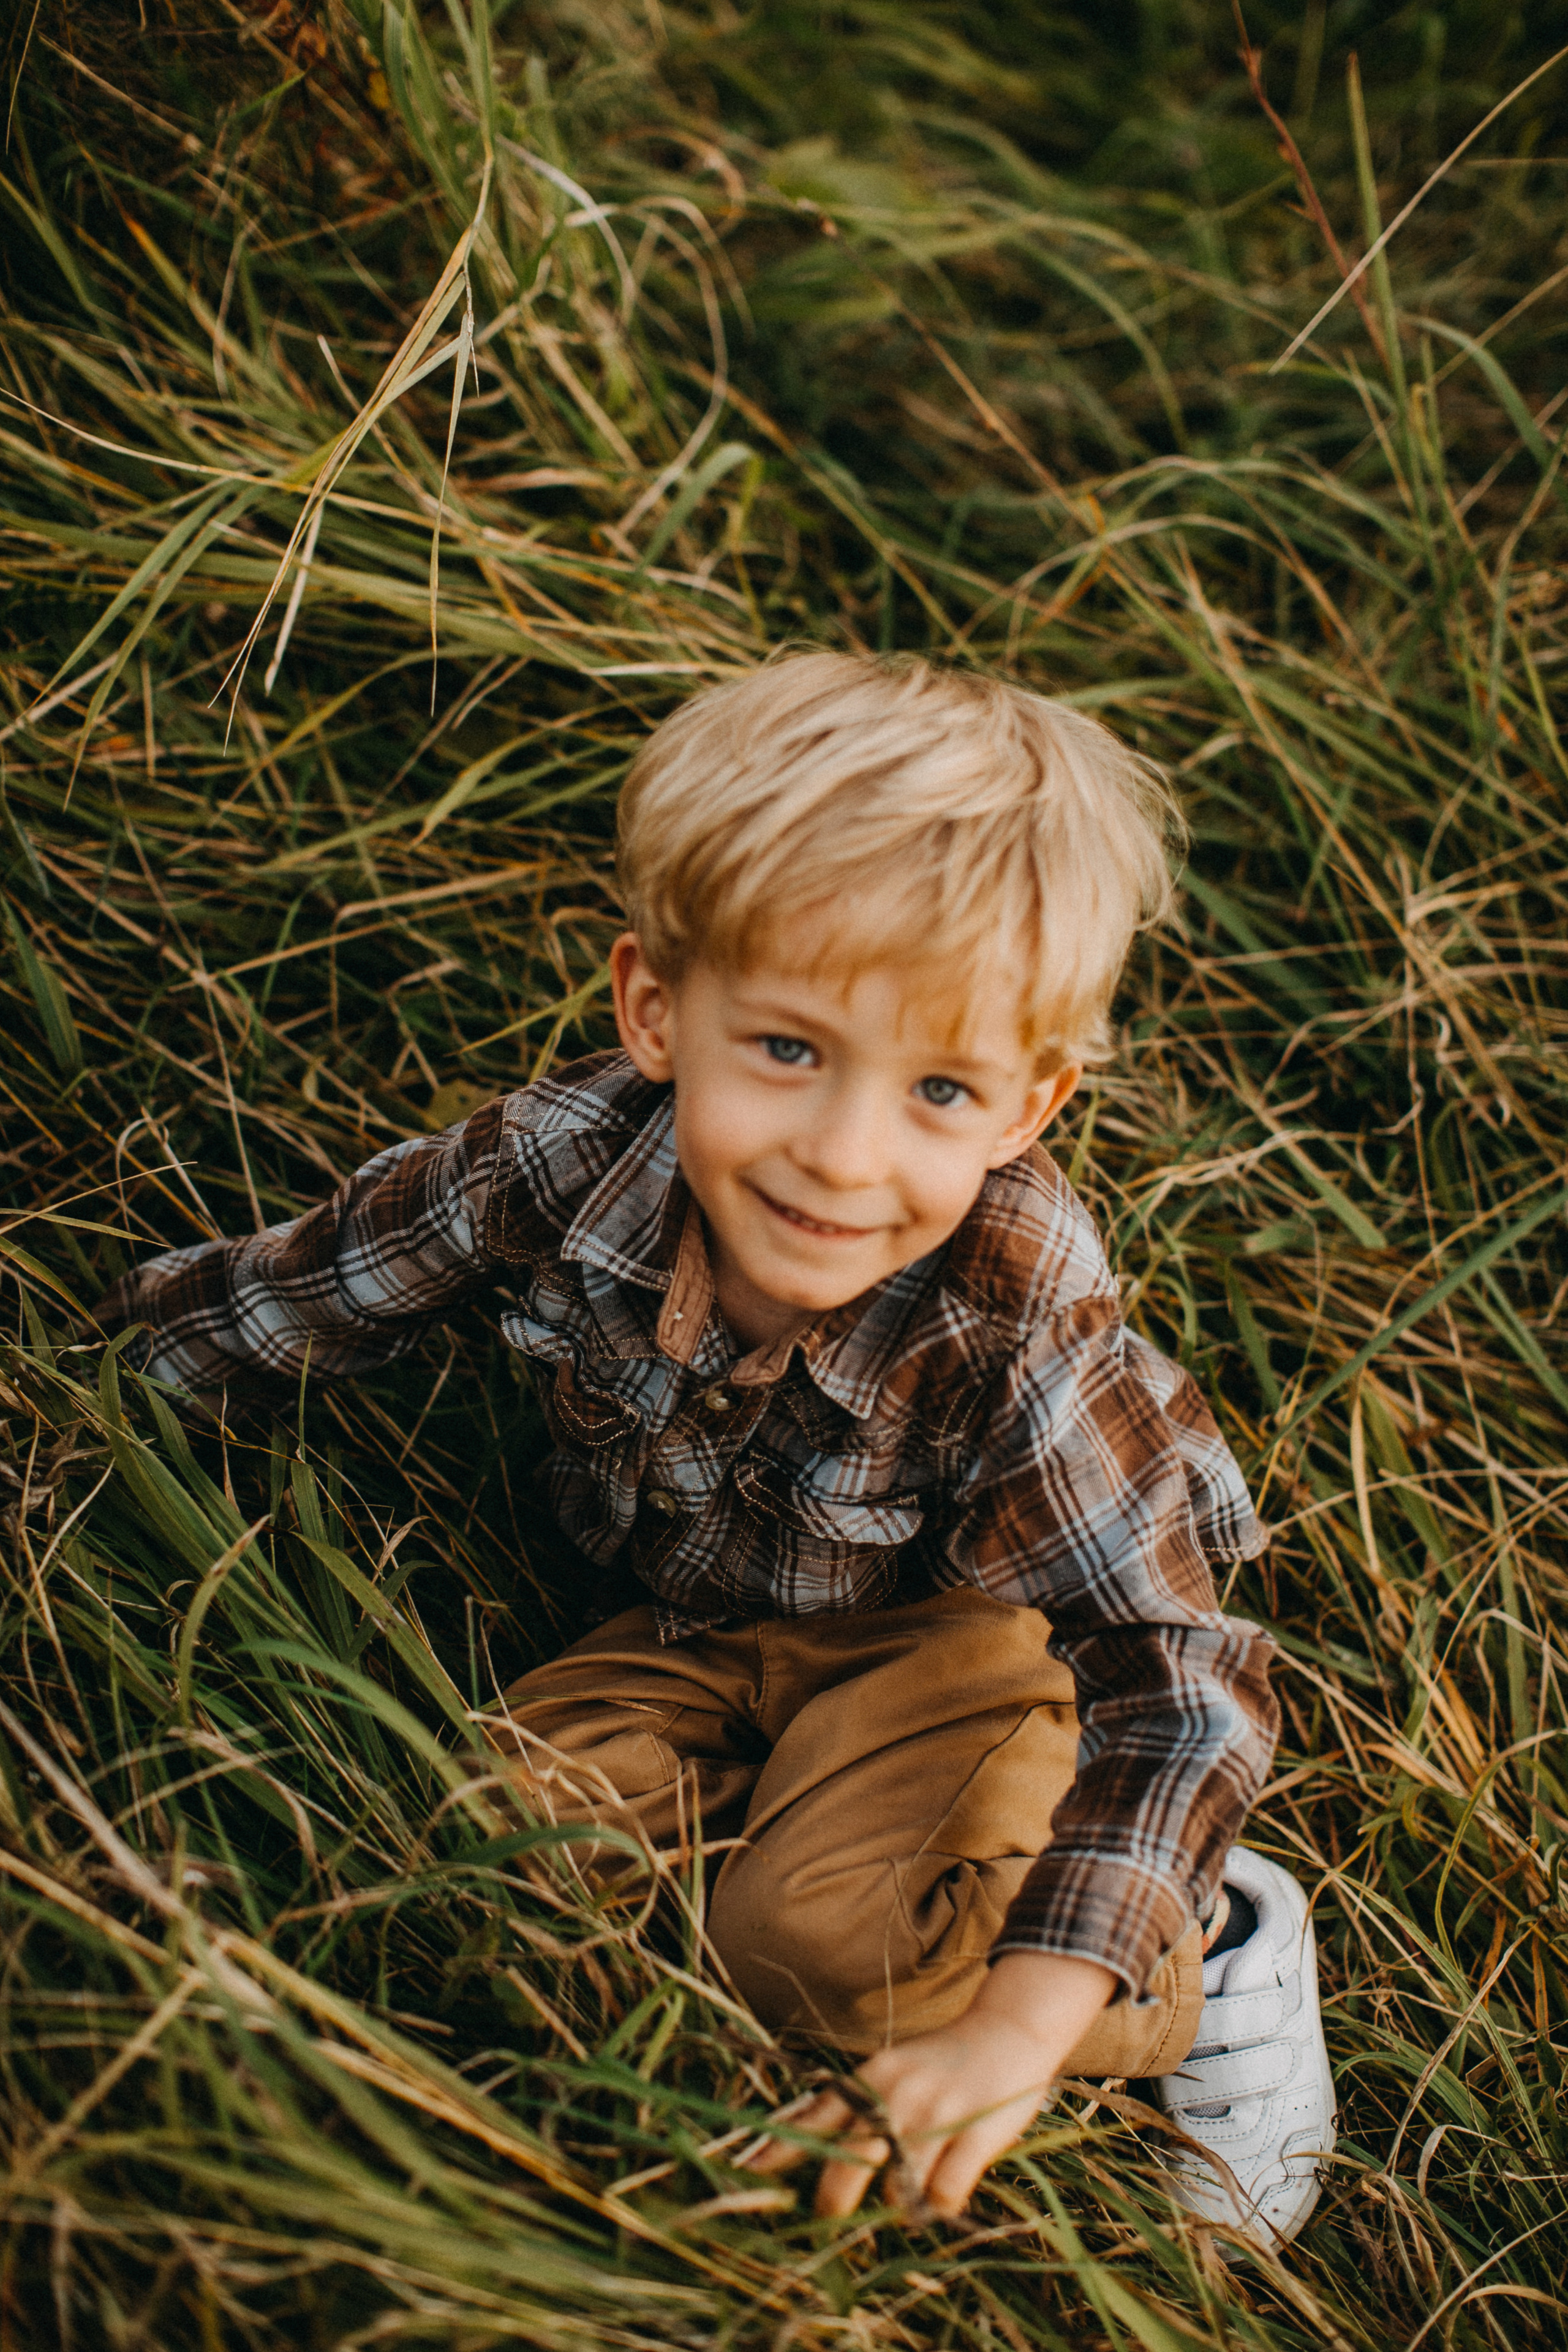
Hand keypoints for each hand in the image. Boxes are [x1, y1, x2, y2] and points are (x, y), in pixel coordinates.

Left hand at [742, 1950, 1114, 2218]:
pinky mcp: (972, 2136)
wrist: (1008, 2033)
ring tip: (911, 2196)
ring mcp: (934, 2118)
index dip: (779, 2150)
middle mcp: (895, 2097)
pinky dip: (938, 2208)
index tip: (744, 2173)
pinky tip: (944, 2194)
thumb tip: (811, 2142)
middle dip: (834, 2203)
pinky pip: (942, 2197)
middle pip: (847, 2164)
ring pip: (897, 2191)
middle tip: (831, 2218)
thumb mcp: (890, 2071)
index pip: (815, 2118)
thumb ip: (856, 2106)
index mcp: (869, 2079)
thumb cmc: (943, 2063)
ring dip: (900, 2207)